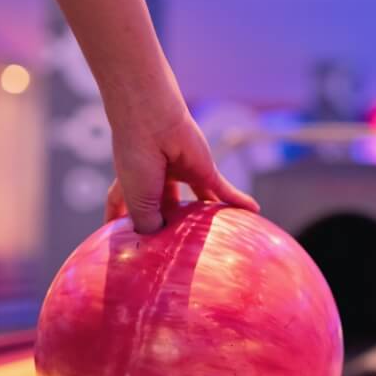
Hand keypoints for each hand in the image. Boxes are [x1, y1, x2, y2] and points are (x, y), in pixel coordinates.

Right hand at [103, 74, 258, 232]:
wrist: (153, 124)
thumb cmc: (137, 162)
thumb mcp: (138, 204)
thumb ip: (149, 227)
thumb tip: (165, 243)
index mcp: (131, 185)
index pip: (124, 206)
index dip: (121, 220)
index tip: (123, 238)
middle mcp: (157, 180)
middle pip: (166, 209)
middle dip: (171, 226)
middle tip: (178, 251)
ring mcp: (182, 174)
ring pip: (197, 203)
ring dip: (204, 219)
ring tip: (213, 238)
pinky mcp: (205, 170)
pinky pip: (225, 190)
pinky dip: (239, 201)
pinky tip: (254, 211)